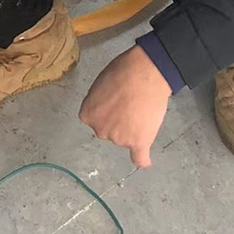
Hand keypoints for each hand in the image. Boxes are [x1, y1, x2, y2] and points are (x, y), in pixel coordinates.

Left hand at [79, 46, 170, 167]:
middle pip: (108, 130)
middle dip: (117, 120)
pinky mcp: (139, 142)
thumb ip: (98, 101)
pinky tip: (144, 160)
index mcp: (88, 115)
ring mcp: (120, 139)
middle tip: (130, 103)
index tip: (114, 101)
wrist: (145, 74)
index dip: (106, 109)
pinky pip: (139, 157)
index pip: (94, 119)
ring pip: (126, 138)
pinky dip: (142, 160)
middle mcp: (101, 130)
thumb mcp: (100, 83)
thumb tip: (104, 108)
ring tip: (143, 108)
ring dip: (132, 128)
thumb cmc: (122, 72)